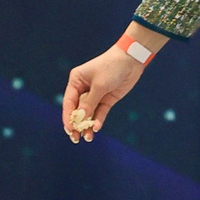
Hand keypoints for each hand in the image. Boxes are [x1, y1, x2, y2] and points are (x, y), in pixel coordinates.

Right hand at [62, 23, 164, 140]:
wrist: (132, 60)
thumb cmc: (111, 67)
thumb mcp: (99, 85)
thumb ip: (90, 102)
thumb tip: (80, 118)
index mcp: (76, 81)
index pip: (69, 102)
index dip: (68, 117)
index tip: (69, 129)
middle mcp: (83, 89)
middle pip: (77, 110)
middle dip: (76, 124)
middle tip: (75, 139)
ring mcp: (96, 94)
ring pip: (89, 113)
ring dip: (87, 125)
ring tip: (87, 138)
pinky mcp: (107, 98)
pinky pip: (100, 111)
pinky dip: (98, 119)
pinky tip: (97, 128)